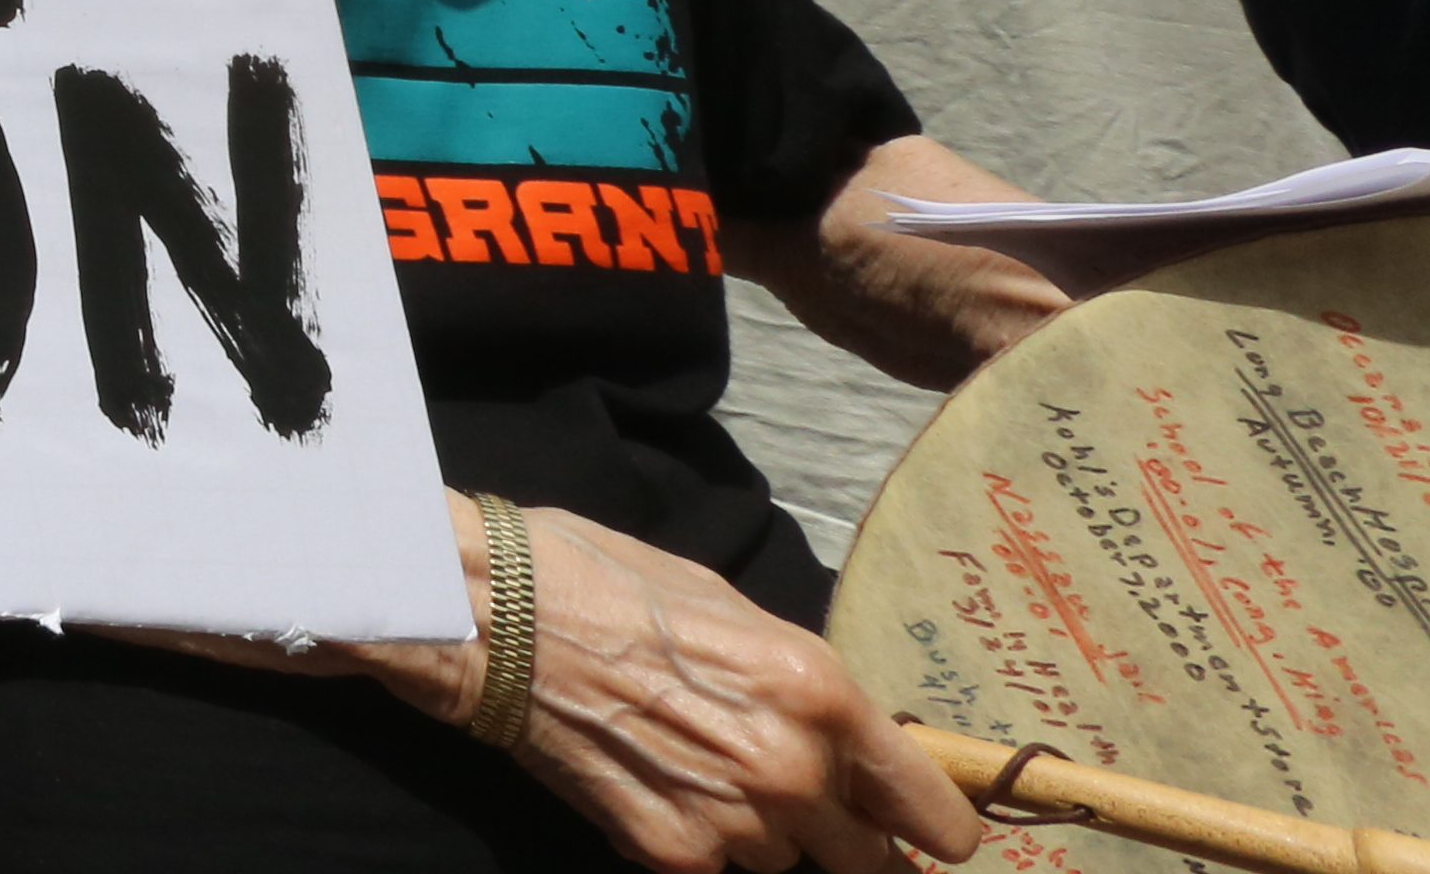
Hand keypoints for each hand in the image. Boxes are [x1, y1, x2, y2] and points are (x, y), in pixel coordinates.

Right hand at [364, 501, 983, 873]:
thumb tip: (846, 743)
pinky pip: (716, 867)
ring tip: (697, 769)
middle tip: (799, 802)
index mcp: (823, 696)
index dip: (933, 827)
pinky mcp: (672, 854)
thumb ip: (805, 689)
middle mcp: (795, 772)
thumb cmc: (606, 584)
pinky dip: (696, 840)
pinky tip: (652, 783)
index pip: (937, 816)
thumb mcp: (733, 611)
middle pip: (871, 862)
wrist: (492, 617)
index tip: (917, 829)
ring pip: (784, 862)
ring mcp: (735, 823)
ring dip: (762, 834)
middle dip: (848, 840)